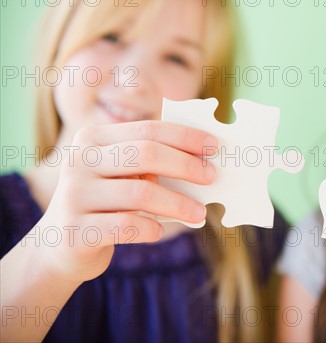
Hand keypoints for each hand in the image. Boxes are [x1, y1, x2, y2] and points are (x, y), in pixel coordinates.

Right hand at [36, 120, 216, 283]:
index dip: (185, 136)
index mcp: (93, 139)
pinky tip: (160, 231)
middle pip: (146, 154)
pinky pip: (127, 226)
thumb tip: (204, 158)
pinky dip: (152, 229)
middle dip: (186, 165)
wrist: (61, 245)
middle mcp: (79, 160)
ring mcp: (73, 195)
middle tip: (212, 176)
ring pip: (140, 193)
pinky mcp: (75, 230)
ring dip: (178, 204)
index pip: (148, 129)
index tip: (214, 147)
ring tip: (200, 213)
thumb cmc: (106, 202)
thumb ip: (151, 161)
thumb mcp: (122, 175)